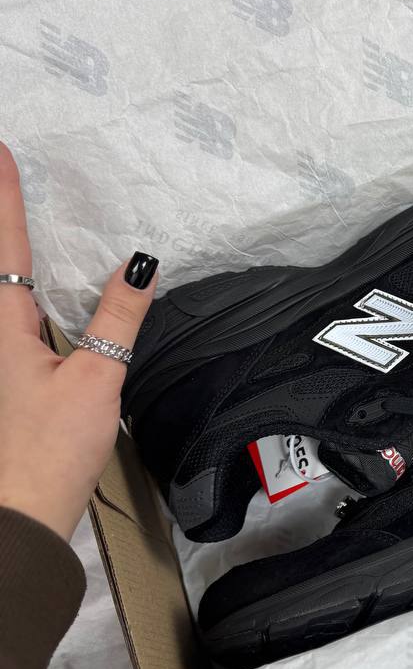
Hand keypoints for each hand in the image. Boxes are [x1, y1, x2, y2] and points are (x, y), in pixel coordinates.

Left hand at [0, 142, 157, 540]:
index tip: (1, 151)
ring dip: (9, 259)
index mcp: (3, 328)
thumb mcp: (96, 380)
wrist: (18, 516)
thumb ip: (119, 319)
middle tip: (2, 174)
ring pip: (1, 297)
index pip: (6, 248)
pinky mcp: (5, 384)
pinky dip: (18, 293)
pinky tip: (34, 296)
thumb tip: (141, 265)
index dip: (5, 197)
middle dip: (1, 221)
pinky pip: (10, 320)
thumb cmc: (49, 452)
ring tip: (14, 223)